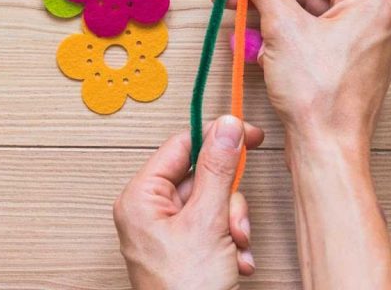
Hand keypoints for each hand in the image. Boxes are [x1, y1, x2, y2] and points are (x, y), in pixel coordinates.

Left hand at [113, 116, 263, 289]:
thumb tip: (226, 126)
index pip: (181, 146)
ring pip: (214, 203)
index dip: (216, 137)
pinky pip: (215, 227)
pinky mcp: (185, 251)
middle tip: (233, 222)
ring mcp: (168, 233)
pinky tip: (236, 263)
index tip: (248, 133)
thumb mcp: (207, 221)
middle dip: (228, 201)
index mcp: (141, 198)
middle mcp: (150, 212)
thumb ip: (218, 168)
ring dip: (233, 225)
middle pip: (202, 177)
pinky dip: (231, 243)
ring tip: (234, 249)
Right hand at [226, 0, 390, 148]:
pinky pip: (315, 41)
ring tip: (233, 14)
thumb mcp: (283, 28)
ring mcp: (365, 48)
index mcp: (371, 3)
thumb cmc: (316, 95)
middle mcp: (375, 21)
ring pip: (310, 17)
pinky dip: (285, 38)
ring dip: (270, 15)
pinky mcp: (350, 70)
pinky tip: (252, 42)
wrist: (327, 154)